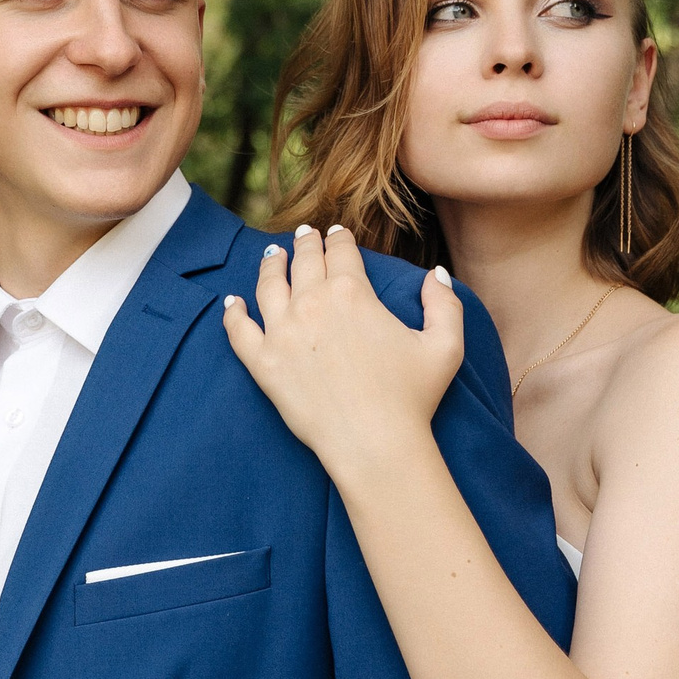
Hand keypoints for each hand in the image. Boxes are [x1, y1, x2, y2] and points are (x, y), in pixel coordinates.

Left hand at [222, 223, 462, 484]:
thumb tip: (435, 273)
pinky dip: (233, 312)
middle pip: (304, 261)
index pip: (341, 252)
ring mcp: (282, 332)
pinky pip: (239, 330)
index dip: (339, 239)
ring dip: (271, 266)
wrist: (374, 444)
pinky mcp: (263, 364)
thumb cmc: (413, 399)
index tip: (336, 234)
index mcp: (353, 292)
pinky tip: (233, 302)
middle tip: (304, 235)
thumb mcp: (445, 345)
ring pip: (268, 285)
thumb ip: (445, 303)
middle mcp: (312, 303)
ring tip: (272, 257)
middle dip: (305, 243)